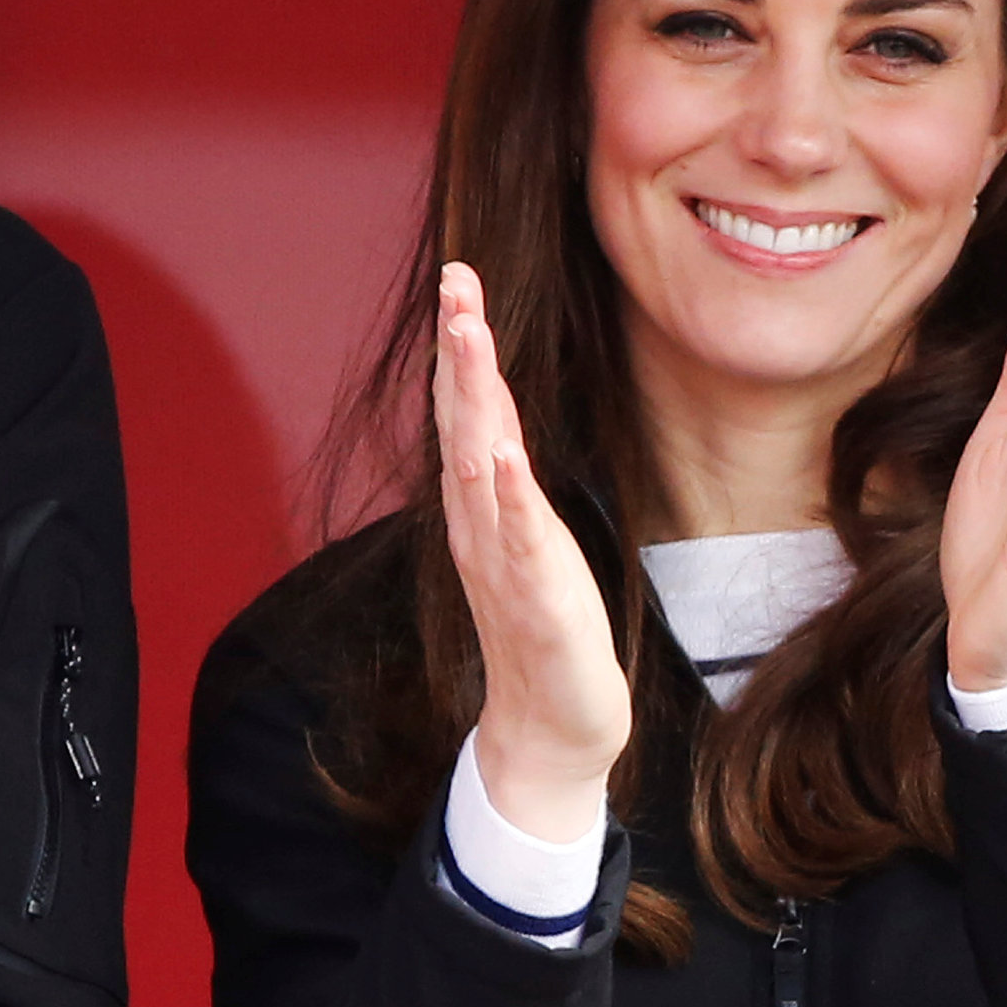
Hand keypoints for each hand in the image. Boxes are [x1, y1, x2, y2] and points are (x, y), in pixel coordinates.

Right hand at [436, 263, 630, 840]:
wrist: (552, 727)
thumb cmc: (547, 632)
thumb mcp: (531, 540)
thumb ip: (510, 485)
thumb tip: (498, 427)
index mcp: (486, 506)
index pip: (471, 411)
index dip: (463, 345)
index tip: (459, 279)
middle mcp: (483, 523)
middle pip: (465, 421)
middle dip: (460, 349)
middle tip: (455, 284)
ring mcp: (503, 558)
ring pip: (480, 463)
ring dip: (474, 398)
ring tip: (469, 337)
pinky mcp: (533, 599)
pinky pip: (516, 539)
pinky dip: (507, 496)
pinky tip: (502, 456)